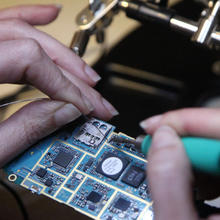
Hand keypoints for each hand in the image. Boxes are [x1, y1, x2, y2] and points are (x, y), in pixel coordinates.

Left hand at [0, 5, 117, 166]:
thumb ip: (26, 128)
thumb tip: (67, 111)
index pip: (28, 60)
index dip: (64, 86)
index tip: (85, 107)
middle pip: (31, 46)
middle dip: (71, 76)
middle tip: (95, 96)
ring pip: (21, 32)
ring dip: (60, 51)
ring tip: (86, 72)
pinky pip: (0, 23)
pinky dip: (27, 18)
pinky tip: (48, 14)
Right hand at [140, 108, 219, 219]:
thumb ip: (166, 179)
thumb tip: (160, 139)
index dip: (189, 122)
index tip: (158, 126)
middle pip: (219, 139)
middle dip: (185, 139)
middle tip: (157, 143)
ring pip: (217, 151)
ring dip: (190, 154)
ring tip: (170, 166)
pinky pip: (217, 165)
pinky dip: (199, 167)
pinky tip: (189, 180)